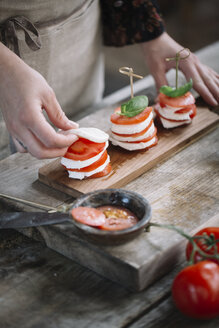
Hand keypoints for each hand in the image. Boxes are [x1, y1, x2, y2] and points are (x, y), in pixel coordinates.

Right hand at [0, 43, 78, 158]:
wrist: (5, 73)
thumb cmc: (26, 79)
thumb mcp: (48, 95)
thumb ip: (59, 115)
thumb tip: (72, 128)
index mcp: (30, 117)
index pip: (51, 140)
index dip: (67, 142)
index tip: (75, 136)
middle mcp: (19, 127)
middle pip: (41, 152)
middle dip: (58, 151)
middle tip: (68, 143)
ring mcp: (13, 130)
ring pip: (31, 152)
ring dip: (47, 151)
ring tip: (58, 140)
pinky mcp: (11, 130)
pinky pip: (23, 147)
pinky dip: (35, 148)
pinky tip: (43, 138)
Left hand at [141, 32, 218, 105]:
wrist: (154, 38)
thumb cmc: (154, 52)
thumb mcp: (155, 69)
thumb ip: (161, 84)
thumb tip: (162, 99)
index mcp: (186, 63)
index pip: (198, 82)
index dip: (206, 93)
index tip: (212, 102)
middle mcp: (194, 61)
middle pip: (207, 79)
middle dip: (215, 91)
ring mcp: (195, 60)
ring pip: (209, 75)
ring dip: (217, 85)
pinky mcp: (193, 61)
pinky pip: (207, 70)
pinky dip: (214, 77)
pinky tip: (218, 82)